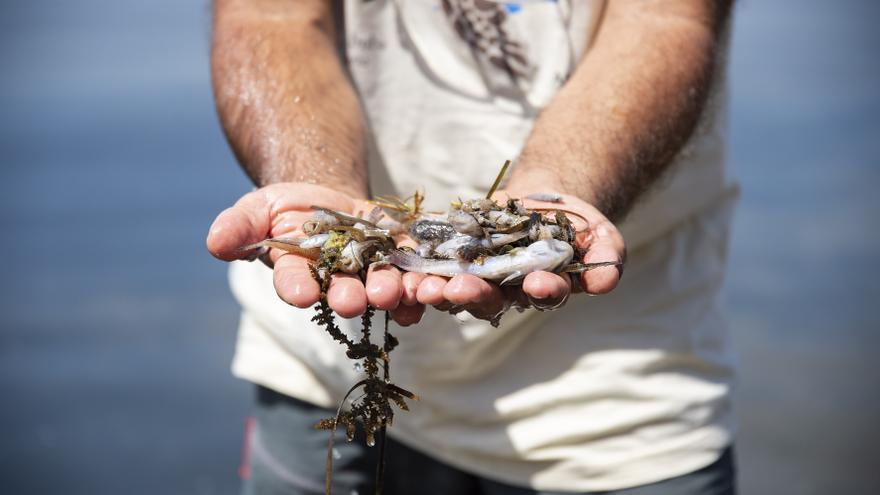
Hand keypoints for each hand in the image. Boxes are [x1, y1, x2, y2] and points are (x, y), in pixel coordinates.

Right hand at [206, 183, 424, 324]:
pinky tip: (429, 287)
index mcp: (297, 274)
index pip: (293, 284)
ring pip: (381, 289)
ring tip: (392, 292)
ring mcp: (369, 274)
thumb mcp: (259, 208)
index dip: (295, 288)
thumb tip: (215, 243)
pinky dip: (421, 283)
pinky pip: (412, 274)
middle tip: (352, 299)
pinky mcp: (399, 260)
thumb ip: (240, 226)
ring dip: (389, 293)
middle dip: (347, 297)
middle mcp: (335, 282)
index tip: (299, 292)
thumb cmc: (286, 208)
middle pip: (342, 293)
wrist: (328, 198)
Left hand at [411, 190, 625, 321]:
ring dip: (438, 290)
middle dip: (475, 295)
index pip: (545, 297)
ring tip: (425, 286)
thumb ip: (607, 258)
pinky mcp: (454, 256)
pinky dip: (419, 266)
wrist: (542, 201)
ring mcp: (477, 276)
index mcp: (544, 291)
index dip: (543, 292)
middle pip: (490, 300)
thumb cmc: (576, 224)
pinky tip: (406, 262)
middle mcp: (507, 292)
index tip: (539, 285)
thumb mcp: (601, 235)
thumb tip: (606, 280)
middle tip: (460, 290)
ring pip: (455, 290)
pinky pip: (434, 264)